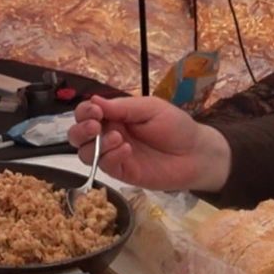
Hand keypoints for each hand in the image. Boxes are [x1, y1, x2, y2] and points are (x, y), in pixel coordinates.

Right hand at [68, 95, 230, 191]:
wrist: (196, 153)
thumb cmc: (175, 126)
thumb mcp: (150, 108)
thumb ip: (122, 107)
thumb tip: (93, 100)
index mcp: (114, 116)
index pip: (86, 113)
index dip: (84, 111)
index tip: (94, 111)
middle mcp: (109, 134)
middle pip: (77, 135)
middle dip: (81, 129)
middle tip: (95, 126)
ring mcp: (113, 155)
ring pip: (85, 153)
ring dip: (95, 144)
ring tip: (117, 138)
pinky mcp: (122, 172)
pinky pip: (105, 166)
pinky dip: (111, 157)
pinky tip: (127, 150)